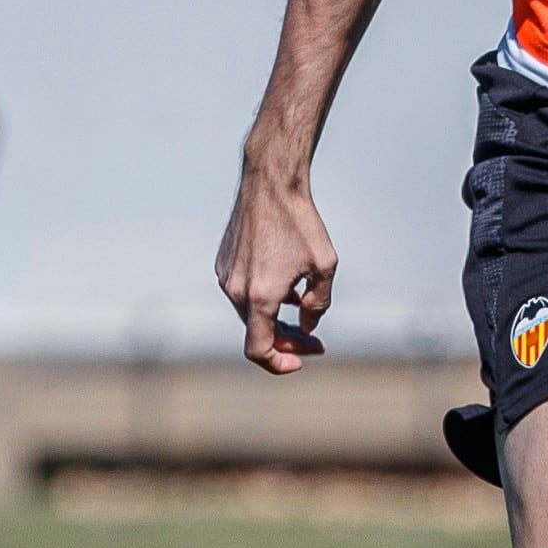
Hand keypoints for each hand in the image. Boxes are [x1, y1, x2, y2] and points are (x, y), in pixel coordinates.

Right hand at [215, 165, 336, 373]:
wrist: (270, 183)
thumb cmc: (300, 223)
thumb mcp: (324, 267)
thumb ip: (318, 304)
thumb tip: (307, 326)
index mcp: (259, 296)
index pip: (258, 350)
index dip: (279, 364)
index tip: (301, 360)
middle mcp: (235, 289)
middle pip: (257, 332)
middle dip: (287, 341)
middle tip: (314, 340)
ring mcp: (225, 276)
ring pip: (249, 312)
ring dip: (275, 319)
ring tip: (303, 306)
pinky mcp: (223, 262)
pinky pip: (243, 292)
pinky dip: (263, 299)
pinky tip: (287, 286)